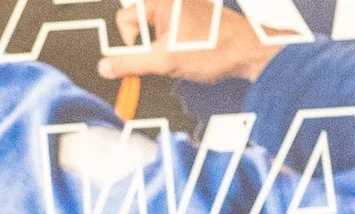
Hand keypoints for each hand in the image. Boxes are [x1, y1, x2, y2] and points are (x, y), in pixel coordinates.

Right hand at [98, 0, 277, 84]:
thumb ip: (128, 63)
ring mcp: (184, 8)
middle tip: (164, 57)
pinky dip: (173, 48)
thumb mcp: (163, 60)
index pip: (125, 19)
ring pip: (154, 33)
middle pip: (138, 26)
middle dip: (147, 48)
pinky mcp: (194, 19)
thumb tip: (105, 66)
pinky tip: (189, 54)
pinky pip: (170, 34)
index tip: (145, 56)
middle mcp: (172, 1)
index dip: (130, 43)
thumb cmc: (214, 49)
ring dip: (160, 50)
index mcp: (162, 2)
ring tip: (181, 56)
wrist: (249, 52)